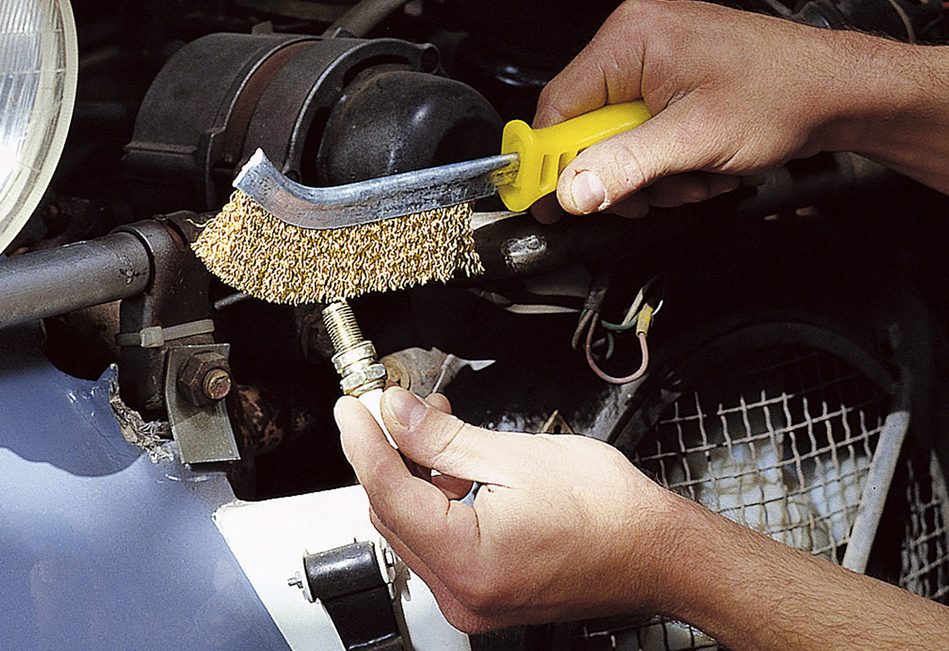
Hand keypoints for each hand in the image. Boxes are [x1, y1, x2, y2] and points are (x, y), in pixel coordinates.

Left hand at [334, 387, 685, 632]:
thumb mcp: (515, 455)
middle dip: (388, 454)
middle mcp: (463, 592)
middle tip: (394, 406)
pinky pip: (436, 543)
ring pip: (410, 527)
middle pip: (392, 513)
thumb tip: (395, 413)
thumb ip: (442, 436)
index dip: (363, 442)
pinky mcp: (482, 594)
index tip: (350, 408)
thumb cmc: (609, 511)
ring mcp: (471, 600)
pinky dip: (434, 502)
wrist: (657, 551)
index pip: (388, 493)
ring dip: (412, 475)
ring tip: (432, 427)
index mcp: (469, 561)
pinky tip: (450, 466)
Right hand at [531, 0, 937, 220]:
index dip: (551, 161)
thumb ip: (625, 166)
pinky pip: (644, 130)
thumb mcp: (695, 140)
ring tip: (694, 176)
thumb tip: (573, 190)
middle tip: (650, 194)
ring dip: (651, 173)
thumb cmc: (784, 92)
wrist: (841, 90)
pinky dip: (667, 159)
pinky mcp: (672, 79)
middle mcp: (635, 40)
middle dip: (621, 171)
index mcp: (629, 38)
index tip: (546, 200)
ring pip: (618, 137)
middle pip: (588, 127)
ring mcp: (654, 59)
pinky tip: (701, 164)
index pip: (557, 107)